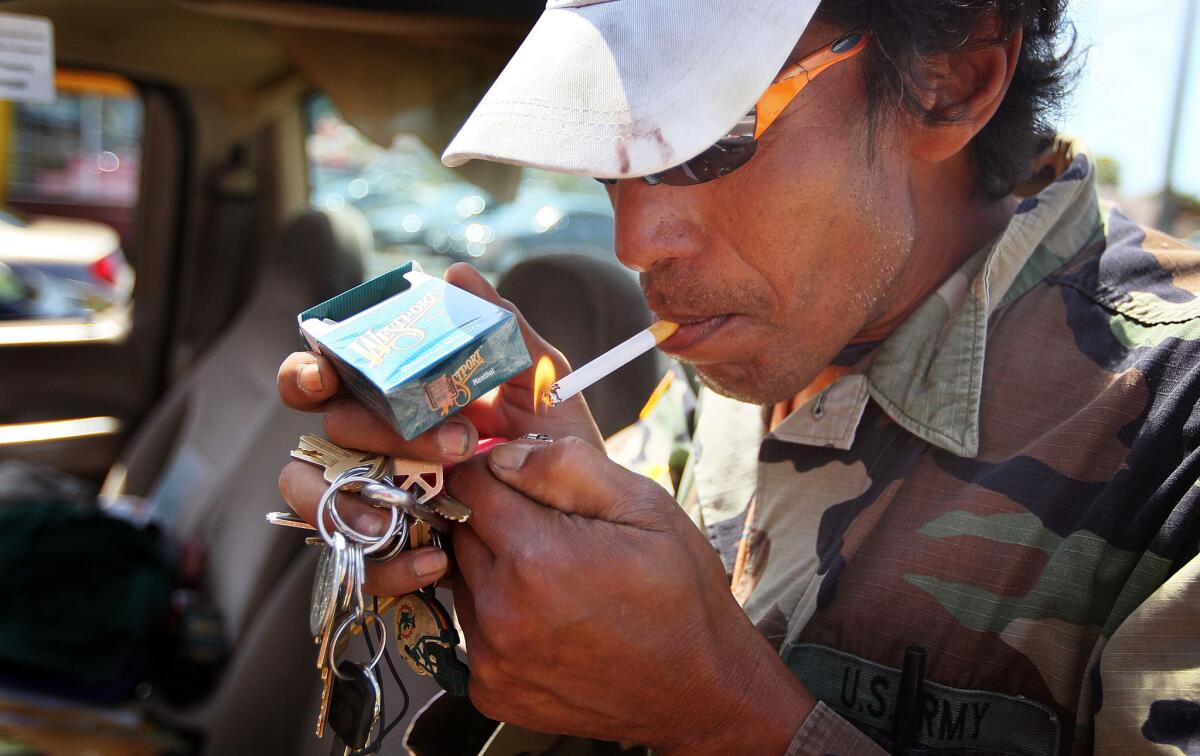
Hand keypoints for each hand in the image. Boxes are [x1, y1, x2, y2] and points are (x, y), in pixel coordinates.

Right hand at [276, 263, 602, 595]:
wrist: (580, 523)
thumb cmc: (553, 443)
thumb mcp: (543, 383)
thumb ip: (504, 329)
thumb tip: (457, 275)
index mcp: (398, 396)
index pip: (327, 375)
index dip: (307, 371)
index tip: (323, 375)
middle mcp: (375, 445)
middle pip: (331, 430)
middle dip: (383, 432)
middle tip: (458, 442)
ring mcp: (375, 499)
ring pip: (314, 496)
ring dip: (354, 499)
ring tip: (417, 505)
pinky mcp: (388, 554)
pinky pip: (357, 563)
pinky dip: (389, 564)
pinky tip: (437, 561)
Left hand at [448, 437, 813, 753]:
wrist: (698, 687)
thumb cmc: (679, 590)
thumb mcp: (643, 506)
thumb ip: (566, 466)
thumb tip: (501, 455)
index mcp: (535, 556)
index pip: (469, 485)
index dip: (497, 475)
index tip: (527, 486)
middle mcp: (501, 610)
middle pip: (459, 532)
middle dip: (495, 521)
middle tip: (551, 534)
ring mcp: (491, 658)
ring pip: (463, 581)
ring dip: (494, 570)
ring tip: (554, 580)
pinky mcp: (491, 690)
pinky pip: (472, 631)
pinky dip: (499, 618)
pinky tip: (549, 621)